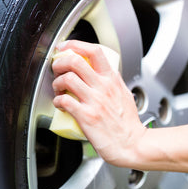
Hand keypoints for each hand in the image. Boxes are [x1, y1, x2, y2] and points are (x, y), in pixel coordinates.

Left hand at [51, 40, 145, 165]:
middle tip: (57, 68)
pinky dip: (57, 101)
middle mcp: (103, 87)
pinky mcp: (86, 116)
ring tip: (58, 89)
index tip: (66, 47)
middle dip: (60, 61)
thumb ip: (113, 83)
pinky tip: (61, 104)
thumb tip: (102, 76)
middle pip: (75, 60)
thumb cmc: (128, 123)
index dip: (75, 45)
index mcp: (113, 79)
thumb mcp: (124, 95)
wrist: (131, 143)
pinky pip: (64, 100)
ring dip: (56, 82)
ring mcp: (95, 100)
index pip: (94, 51)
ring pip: (67, 78)